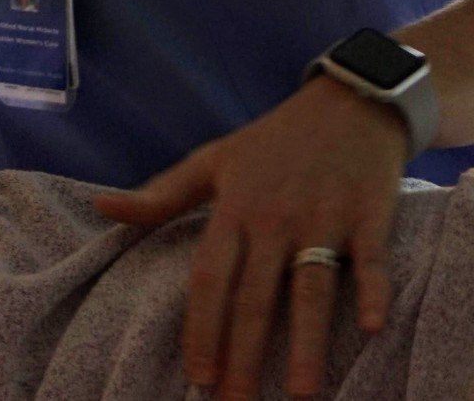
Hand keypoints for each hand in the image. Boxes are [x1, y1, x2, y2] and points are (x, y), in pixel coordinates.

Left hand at [93, 77, 409, 398]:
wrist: (350, 101)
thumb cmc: (274, 139)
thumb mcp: (212, 159)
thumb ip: (160, 195)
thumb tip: (102, 208)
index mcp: (233, 209)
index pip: (210, 279)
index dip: (202, 327)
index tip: (198, 375)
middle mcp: (275, 217)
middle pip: (255, 297)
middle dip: (245, 354)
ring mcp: (323, 216)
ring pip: (310, 288)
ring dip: (307, 342)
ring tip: (302, 392)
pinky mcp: (369, 213)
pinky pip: (369, 259)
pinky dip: (371, 291)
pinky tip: (367, 327)